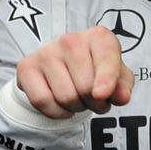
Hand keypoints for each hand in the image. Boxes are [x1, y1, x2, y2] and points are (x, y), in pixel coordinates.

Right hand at [15, 26, 134, 118]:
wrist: (63, 65)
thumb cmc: (96, 69)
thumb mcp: (118, 76)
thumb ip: (123, 86)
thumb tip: (121, 97)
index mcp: (99, 37)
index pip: (105, 58)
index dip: (106, 79)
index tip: (102, 94)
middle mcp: (71, 39)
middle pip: (86, 87)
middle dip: (95, 103)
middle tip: (95, 100)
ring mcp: (47, 52)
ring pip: (66, 97)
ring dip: (77, 108)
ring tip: (80, 99)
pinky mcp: (27, 66)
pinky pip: (43, 101)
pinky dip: (56, 112)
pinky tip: (62, 105)